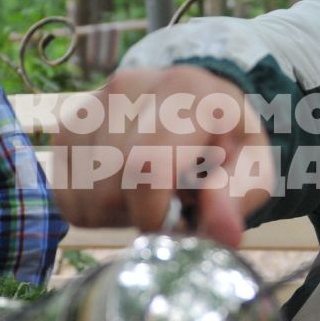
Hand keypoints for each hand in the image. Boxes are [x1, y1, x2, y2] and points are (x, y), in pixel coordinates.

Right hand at [50, 66, 276, 246]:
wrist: (194, 107)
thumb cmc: (226, 142)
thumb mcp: (253, 167)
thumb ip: (239, 196)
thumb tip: (225, 233)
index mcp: (186, 91)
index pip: (146, 164)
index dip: (155, 213)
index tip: (177, 225)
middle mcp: (129, 87)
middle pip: (112, 184)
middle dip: (141, 214)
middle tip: (172, 207)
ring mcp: (90, 106)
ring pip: (86, 194)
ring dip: (118, 214)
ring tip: (150, 194)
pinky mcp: (66, 129)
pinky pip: (67, 195)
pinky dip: (95, 209)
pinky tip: (124, 191)